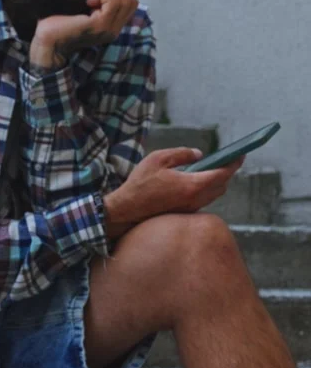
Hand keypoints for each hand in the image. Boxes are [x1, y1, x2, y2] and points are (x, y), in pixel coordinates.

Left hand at [29, 0, 138, 70]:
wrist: (49, 39)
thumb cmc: (61, 24)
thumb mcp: (86, 12)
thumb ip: (100, 5)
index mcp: (112, 28)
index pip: (131, 5)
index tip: (96, 1)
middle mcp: (114, 32)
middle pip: (132, 2)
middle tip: (94, 1)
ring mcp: (108, 30)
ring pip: (126, 1)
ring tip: (90, 3)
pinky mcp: (100, 25)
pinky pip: (112, 1)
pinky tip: (87, 3)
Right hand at [104, 148, 244, 237]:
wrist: (126, 211)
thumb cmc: (140, 184)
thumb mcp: (158, 159)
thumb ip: (182, 154)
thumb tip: (199, 155)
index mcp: (191, 185)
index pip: (222, 174)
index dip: (234, 163)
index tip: (241, 154)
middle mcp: (195, 200)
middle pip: (221, 186)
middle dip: (228, 172)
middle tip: (229, 160)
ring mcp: (190, 209)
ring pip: (213, 195)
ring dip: (218, 182)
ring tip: (216, 169)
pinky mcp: (184, 214)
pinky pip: (203, 201)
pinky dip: (207, 190)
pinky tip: (200, 181)